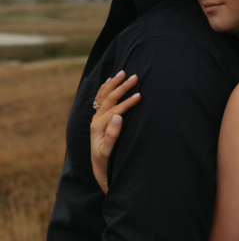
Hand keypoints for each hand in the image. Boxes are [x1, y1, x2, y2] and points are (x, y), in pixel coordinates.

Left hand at [90, 71, 140, 192]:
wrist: (99, 168)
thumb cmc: (106, 161)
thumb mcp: (108, 151)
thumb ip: (112, 135)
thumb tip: (118, 116)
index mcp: (98, 126)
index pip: (115, 109)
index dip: (127, 102)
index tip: (140, 95)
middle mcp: (96, 119)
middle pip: (109, 98)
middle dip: (122, 87)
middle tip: (135, 77)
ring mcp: (97, 117)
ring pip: (104, 95)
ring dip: (114, 83)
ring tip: (123, 72)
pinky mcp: (99, 118)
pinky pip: (100, 98)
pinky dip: (105, 88)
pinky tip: (110, 80)